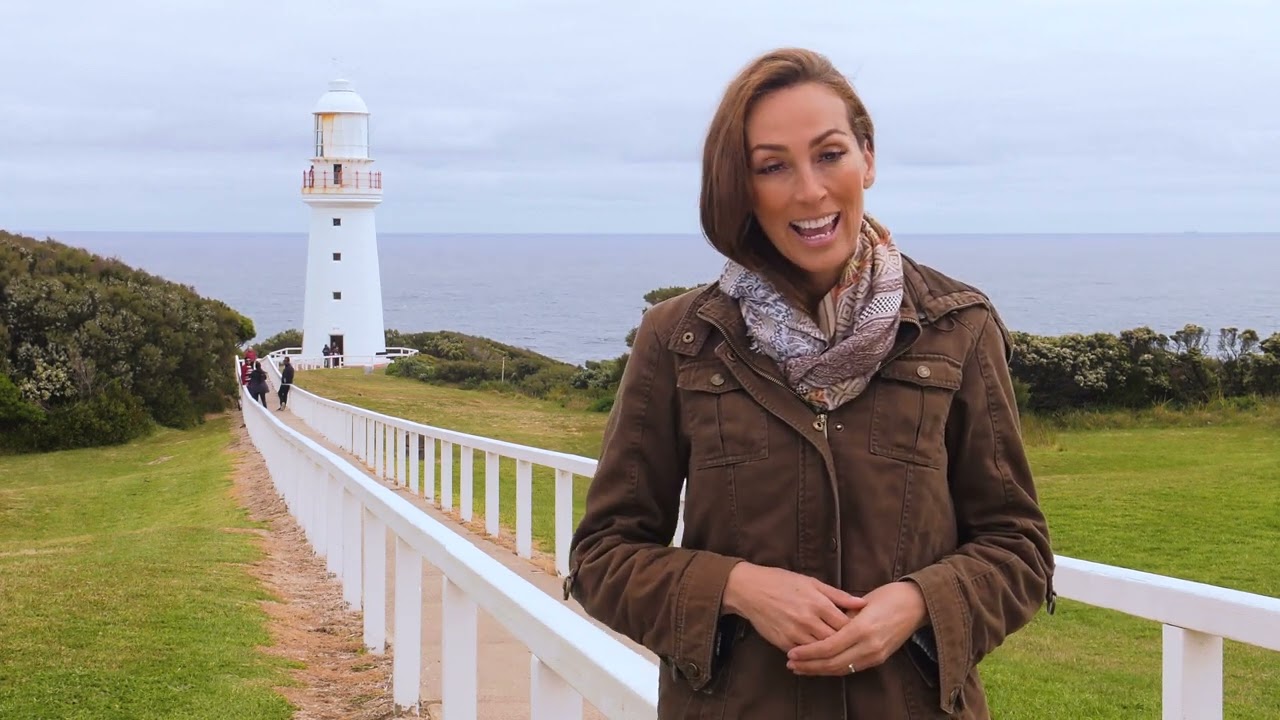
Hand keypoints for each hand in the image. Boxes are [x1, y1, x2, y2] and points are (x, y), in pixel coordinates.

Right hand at [722, 563, 866, 652]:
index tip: (861, 631)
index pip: (846, 624)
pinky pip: (804, 655)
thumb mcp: (811, 582)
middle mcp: (808, 621)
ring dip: (830, 653)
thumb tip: (862, 603)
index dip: (855, 630)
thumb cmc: (782, 581)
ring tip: (839, 652)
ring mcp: (795, 634)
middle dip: (846, 643)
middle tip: (854, 645)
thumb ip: (838, 595)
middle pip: (836, 640)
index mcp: (818, 604)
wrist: (750, 590)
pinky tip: (820, 655)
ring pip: (821, 651)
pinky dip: (813, 656)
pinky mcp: (783, 643)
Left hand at [785, 581, 926, 675]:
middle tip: (790, 664)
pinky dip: (834, 669)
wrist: (917, 605)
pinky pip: (851, 668)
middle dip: (809, 665)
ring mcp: (875, 655)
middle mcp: (869, 646)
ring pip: (841, 669)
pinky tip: (821, 667)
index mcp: (862, 629)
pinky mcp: (879, 659)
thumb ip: (841, 616)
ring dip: (819, 670)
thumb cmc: (889, 596)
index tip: (792, 653)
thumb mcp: (862, 602)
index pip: (828, 647)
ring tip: (801, 668)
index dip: (808, 653)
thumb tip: (820, 627)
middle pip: (832, 663)